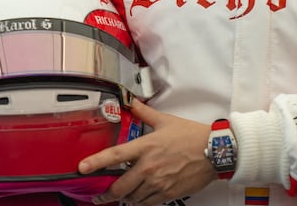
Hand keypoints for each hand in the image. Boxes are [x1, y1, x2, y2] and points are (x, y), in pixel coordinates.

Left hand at [78, 100, 217, 205]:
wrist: (214, 152)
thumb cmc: (192, 136)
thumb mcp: (165, 121)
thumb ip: (144, 112)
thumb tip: (132, 102)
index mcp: (146, 147)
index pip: (115, 155)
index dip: (96, 162)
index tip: (82, 168)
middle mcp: (149, 167)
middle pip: (119, 186)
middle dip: (107, 194)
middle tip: (100, 195)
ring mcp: (158, 183)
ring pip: (132, 197)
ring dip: (125, 197)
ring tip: (123, 195)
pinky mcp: (168, 194)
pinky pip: (147, 203)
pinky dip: (140, 202)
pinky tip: (140, 198)